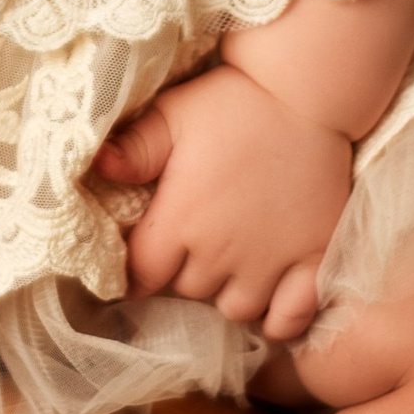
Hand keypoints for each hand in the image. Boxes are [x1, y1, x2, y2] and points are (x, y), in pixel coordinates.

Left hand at [93, 66, 352, 342]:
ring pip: (235, 308)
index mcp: (182, 219)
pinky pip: (290, 317)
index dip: (137, 272)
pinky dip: (278, 316)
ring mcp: (271, 262)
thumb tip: (98, 167)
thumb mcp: (174, 114)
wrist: (309, 95)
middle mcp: (221, 251)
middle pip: (189, 291)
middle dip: (184, 272)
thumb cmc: (235, 102)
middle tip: (196, 242)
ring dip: (227, 292)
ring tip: (231, 261)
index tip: (144, 261)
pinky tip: (272, 295)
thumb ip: (135, 148)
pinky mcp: (315, 260)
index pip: (143, 274)